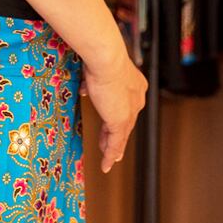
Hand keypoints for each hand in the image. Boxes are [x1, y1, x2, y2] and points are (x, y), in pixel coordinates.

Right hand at [79, 56, 146, 171]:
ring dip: (113, 149)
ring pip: (122, 135)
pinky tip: (107, 164)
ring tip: (109, 160)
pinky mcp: (121, 120)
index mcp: (135, 86)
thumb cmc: (102, 58)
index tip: (109, 127)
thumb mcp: (98, 72)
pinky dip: (111, 155)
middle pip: (125, 123)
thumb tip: (86, 88)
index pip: (124, 107)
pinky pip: (116, 143)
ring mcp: (129, 111)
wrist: (106, 59)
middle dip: (115, 136)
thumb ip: (94, 83)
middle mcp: (136, 98)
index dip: (116, 118)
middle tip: (109, 147)